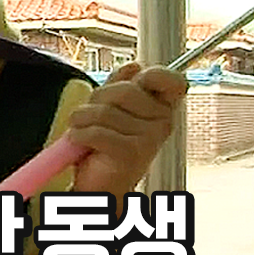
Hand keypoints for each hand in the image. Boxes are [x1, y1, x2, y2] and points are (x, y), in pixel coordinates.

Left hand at [67, 62, 187, 196]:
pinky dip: (80, 135)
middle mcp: (163, 122)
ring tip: (81, 132)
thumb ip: (122, 85)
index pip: (173, 80)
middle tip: (89, 116)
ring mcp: (150, 139)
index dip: (153, 75)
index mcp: (162, 109)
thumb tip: (134, 66)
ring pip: (105, 111)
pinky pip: (97, 131)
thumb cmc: (105, 148)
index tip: (136, 82)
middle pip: (124, 90)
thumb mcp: (112, 109)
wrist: (100, 188)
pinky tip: (80, 143)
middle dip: (97, 99)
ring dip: (82, 120)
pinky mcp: (132, 153)